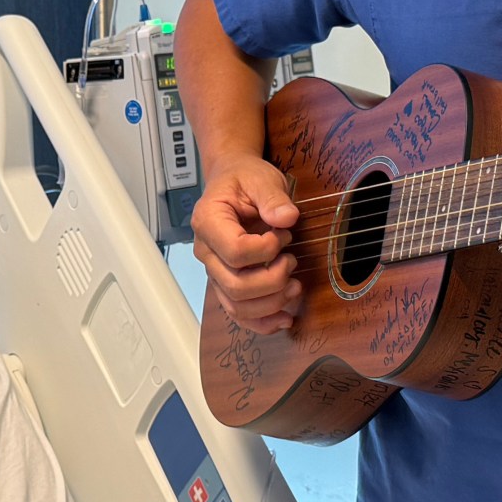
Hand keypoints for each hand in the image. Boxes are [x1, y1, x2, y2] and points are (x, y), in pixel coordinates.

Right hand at [191, 157, 301, 333]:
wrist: (232, 183)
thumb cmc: (243, 180)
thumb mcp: (260, 178)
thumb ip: (273, 197)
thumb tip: (287, 218)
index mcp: (208, 222)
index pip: (235, 252)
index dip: (266, 250)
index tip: (283, 236)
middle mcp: (206, 252)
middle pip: (236, 286)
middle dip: (273, 280)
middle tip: (292, 260)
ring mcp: (214, 271)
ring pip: (237, 306)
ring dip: (272, 303)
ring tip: (295, 286)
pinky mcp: (226, 284)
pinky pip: (238, 314)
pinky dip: (262, 322)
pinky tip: (285, 319)